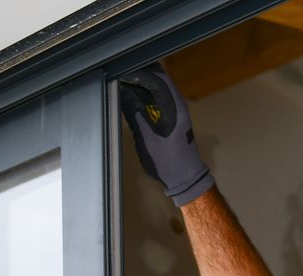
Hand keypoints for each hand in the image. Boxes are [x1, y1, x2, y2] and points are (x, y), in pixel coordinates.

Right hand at [118, 65, 214, 206]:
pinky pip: (157, 95)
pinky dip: (144, 92)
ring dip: (141, 82)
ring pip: (157, 84)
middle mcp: (177, 102)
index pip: (158, 78)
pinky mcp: (172, 113)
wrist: (185, 177)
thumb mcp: (146, 139)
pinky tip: (131, 95)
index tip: (121, 72)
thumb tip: (124, 94)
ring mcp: (176, 107)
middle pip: (158, 76)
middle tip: (118, 75)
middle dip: (139, 73)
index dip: (139, 72)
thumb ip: (135, 115)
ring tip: (121, 83)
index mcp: (175, 107)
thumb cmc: (167, 162)